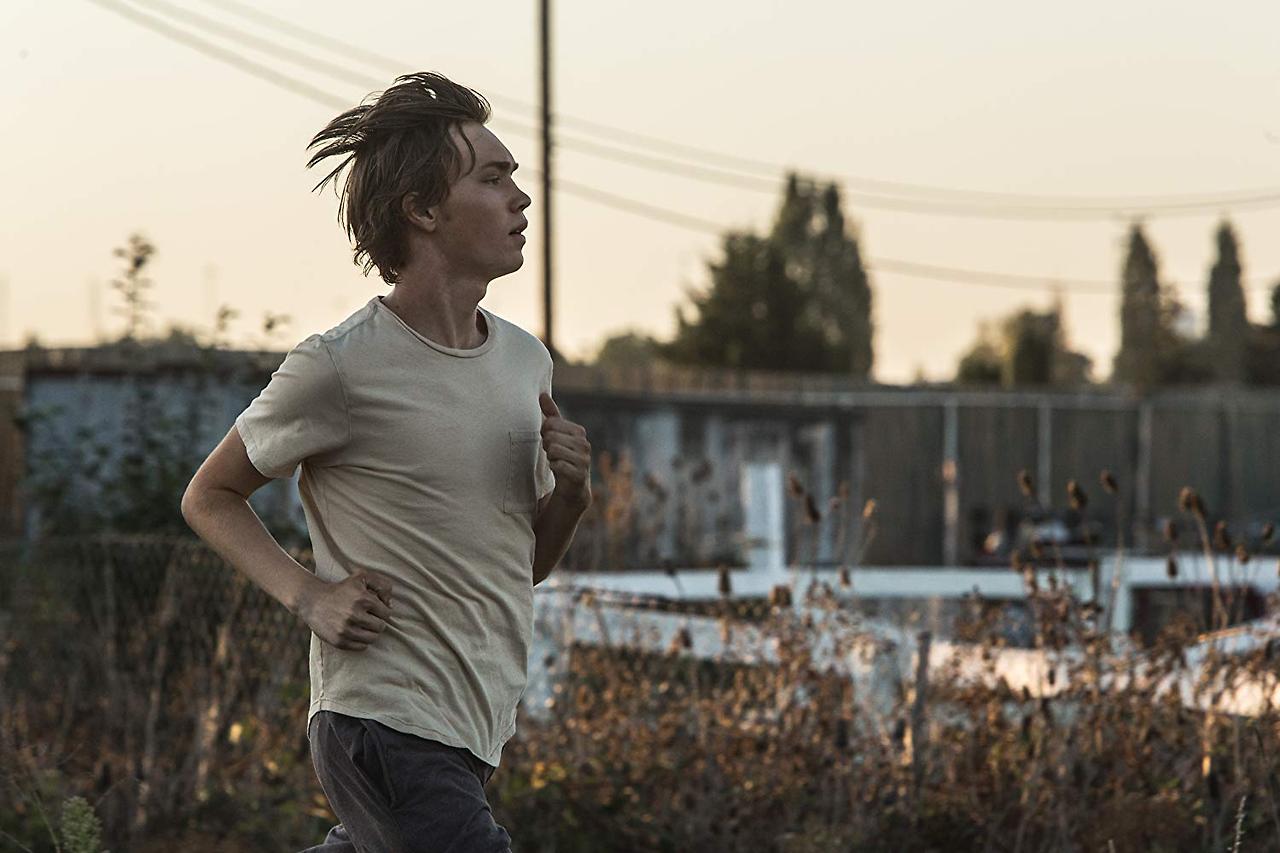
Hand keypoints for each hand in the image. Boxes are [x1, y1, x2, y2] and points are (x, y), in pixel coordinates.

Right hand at [300, 569, 393, 650]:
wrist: (313, 600)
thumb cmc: (341, 588)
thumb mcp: (361, 577)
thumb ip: (381, 585)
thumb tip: (389, 604)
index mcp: (363, 599)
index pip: (386, 613)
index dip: (382, 612)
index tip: (375, 610)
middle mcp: (354, 614)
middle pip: (380, 627)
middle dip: (377, 623)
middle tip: (369, 619)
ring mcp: (346, 629)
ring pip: (372, 638)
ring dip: (370, 633)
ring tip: (363, 626)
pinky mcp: (339, 641)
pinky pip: (361, 647)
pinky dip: (361, 642)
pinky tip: (355, 633)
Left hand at [539, 392, 591, 507]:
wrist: (573, 485)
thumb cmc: (563, 455)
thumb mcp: (557, 434)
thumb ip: (551, 414)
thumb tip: (542, 394)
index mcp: (579, 431)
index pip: (550, 423)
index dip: (545, 434)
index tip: (551, 442)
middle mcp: (584, 444)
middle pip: (550, 437)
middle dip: (546, 447)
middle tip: (553, 454)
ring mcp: (584, 460)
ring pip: (552, 450)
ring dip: (550, 458)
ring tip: (556, 461)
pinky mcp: (580, 474)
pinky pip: (557, 465)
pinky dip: (553, 468)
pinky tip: (559, 470)